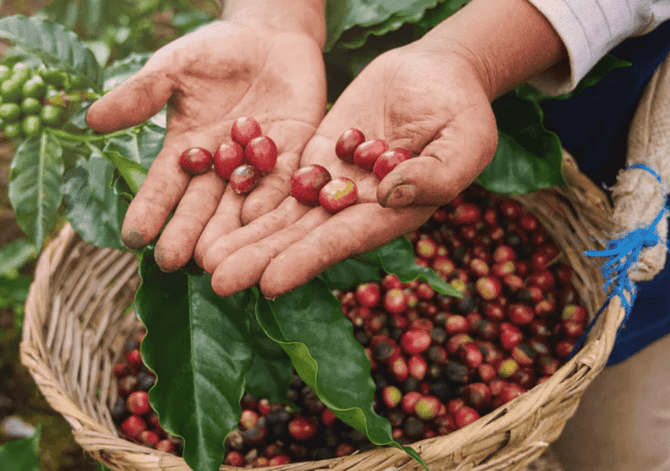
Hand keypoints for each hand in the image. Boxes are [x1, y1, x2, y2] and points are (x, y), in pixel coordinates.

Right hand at [85, 19, 325, 271]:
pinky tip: (260, 223)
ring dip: (229, 234)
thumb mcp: (173, 67)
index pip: (162, 186)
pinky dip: (272, 203)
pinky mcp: (295, 157)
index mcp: (185, 151)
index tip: (132, 237)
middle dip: (186, 233)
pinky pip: (283, 184)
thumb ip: (140, 94)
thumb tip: (90, 119)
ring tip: (216, 261)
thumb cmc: (213, 50)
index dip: (148, 210)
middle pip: (201, 206)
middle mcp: (218, 168)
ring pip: (240, 206)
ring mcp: (256, 166)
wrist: (270, 35)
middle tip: (173, 262)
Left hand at [199, 43, 499, 297]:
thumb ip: (435, 173)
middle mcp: (356, 209)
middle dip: (259, 259)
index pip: (342, 242)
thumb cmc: (463, 108)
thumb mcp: (465, 139)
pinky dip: (249, 198)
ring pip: (282, 215)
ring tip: (203, 258)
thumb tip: (389, 195)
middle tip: (216, 281)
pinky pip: (278, 181)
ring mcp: (332, 185)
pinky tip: (214, 214)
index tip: (269, 284)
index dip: (305, 261)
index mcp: (393, 214)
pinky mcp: (316, 159)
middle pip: (301, 238)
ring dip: (244, 237)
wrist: (439, 73)